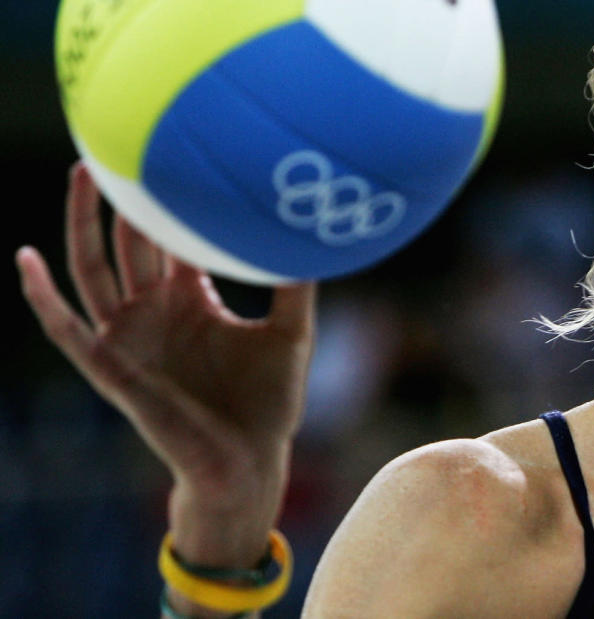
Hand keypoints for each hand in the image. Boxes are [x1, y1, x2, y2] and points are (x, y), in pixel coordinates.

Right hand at [17, 162, 315, 563]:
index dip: (165, 199)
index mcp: (192, 298)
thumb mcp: (291, 332)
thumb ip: (296, 284)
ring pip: (93, 269)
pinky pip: (67, 328)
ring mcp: (129, 337)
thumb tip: (315, 231)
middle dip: (123, 196)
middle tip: (121, 139)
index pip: (171, 238)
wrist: (251, 461)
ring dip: (82, 224)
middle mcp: (155, 311)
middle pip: (128, 241)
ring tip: (83, 173)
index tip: (168, 151)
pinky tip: (27, 259)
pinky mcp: (111, 368)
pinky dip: (43, 296)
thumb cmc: (270, 402)